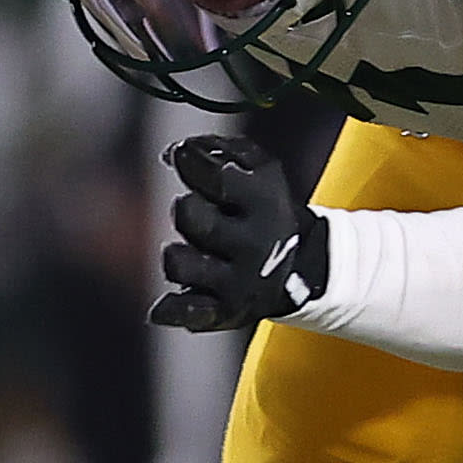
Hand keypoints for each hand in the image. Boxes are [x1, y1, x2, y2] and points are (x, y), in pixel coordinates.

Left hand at [151, 133, 325, 331]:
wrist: (300, 266)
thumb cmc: (261, 209)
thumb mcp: (259, 171)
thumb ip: (220, 150)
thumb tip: (177, 151)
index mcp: (265, 202)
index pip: (217, 177)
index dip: (189, 162)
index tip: (180, 156)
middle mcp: (254, 243)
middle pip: (193, 220)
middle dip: (185, 209)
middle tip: (193, 209)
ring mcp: (238, 280)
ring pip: (180, 266)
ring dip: (174, 255)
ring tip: (187, 253)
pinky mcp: (224, 311)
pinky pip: (186, 312)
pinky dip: (168, 309)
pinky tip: (162, 305)